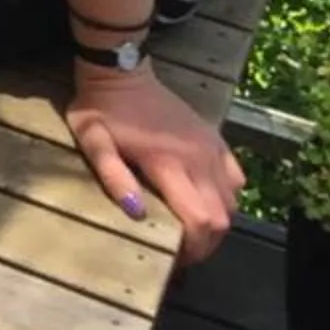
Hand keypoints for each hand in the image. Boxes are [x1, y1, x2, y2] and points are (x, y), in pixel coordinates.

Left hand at [65, 64, 242, 265]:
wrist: (122, 72)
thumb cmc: (102, 109)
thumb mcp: (93, 142)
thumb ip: (113, 177)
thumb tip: (137, 213)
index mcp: (168, 162)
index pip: (200, 219)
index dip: (194, 248)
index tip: (176, 257)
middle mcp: (198, 158)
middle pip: (221, 217)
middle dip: (206, 243)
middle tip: (182, 248)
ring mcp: (211, 148)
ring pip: (232, 201)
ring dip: (216, 221)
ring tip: (190, 227)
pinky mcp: (216, 139)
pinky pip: (236, 179)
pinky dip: (227, 196)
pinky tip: (205, 198)